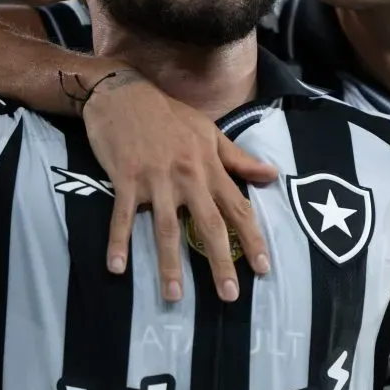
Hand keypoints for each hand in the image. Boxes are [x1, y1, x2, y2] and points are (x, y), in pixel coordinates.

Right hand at [81, 71, 277, 302]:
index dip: (252, 238)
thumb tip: (272, 175)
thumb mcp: (208, 132)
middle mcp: (187, 176)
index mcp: (208, 167)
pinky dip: (119, 241)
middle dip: (220, 261)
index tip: (264, 268)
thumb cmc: (168, 115)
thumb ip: (238, 158)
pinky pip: (123, 216)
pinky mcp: (126, 179)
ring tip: (174, 295)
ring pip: (166, 228)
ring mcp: (155, 179)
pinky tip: (116, 268)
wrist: (124, 93)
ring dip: (170, 264)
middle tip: (229, 295)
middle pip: (208, 225)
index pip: (237, 207)